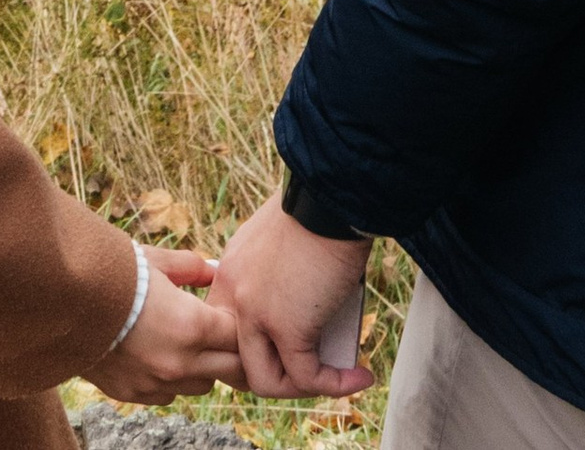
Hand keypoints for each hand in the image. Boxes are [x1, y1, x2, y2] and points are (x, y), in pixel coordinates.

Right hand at [88, 250, 242, 401]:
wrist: (64, 301)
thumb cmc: (113, 273)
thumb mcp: (156, 260)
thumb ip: (191, 267)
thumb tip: (213, 272)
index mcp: (192, 326)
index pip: (238, 336)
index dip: (238, 323)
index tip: (232, 313)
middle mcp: (180, 362)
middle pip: (231, 370)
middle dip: (233, 353)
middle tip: (226, 336)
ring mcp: (157, 383)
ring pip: (202, 386)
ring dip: (204, 368)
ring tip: (189, 344)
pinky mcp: (135, 394)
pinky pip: (169, 394)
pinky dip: (172, 380)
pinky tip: (159, 355)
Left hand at [214, 188, 373, 398]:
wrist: (332, 197)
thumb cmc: (319, 212)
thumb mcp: (282, 246)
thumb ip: (277, 279)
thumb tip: (306, 314)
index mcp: (230, 273)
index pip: (225, 333)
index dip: (254, 352)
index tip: (286, 354)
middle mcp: (233, 295)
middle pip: (237, 366)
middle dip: (274, 377)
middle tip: (310, 372)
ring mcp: (256, 315)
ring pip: (265, 382)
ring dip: (303, 387)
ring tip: (336, 377)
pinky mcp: (287, 328)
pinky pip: (307, 377)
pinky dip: (335, 384)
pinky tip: (360, 376)